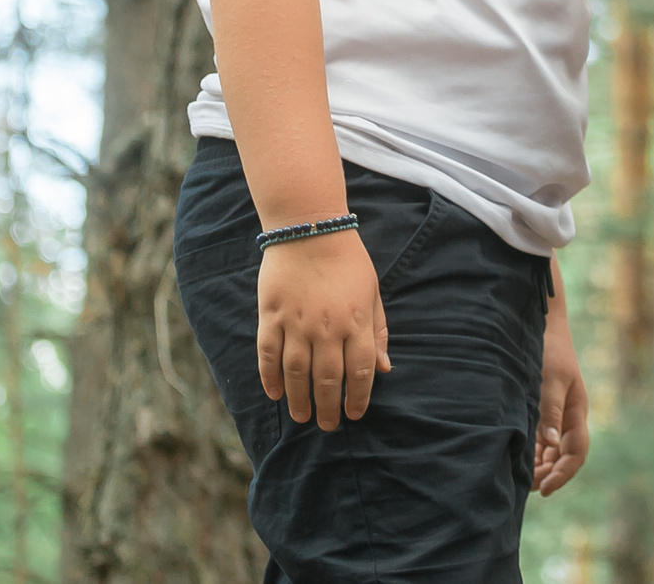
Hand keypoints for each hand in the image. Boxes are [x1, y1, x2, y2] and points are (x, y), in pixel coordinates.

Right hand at [256, 229, 389, 429]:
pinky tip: (276, 393)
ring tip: (301, 417)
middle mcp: (327, 327)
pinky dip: (270, 378)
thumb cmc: (348, 261)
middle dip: (328, 407)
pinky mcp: (271, 316)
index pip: (360, 372)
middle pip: (327, 379)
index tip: (354, 414)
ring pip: (296, 373)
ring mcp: (296, 323)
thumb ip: (378, 332)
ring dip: (299, 400)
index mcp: (356, 322)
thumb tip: (385, 369)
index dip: (357, 398)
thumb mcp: (372, 292)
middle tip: (327, 424)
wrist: (310, 228)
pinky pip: (268, 355)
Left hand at [534, 298, 590, 493]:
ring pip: (552, 452)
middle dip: (550, 474)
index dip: (564, 473)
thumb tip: (551, 443)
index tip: (545, 488)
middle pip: (565, 456)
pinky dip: (533, 454)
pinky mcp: (542, 411)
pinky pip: (541, 441)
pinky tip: (520, 461)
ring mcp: (556, 415)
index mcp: (576, 411)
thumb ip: (550, 410)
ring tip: (522, 480)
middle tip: (529, 488)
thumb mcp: (551, 378)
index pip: (576, 452)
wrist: (542, 327)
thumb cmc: (549, 350)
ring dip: (541, 467)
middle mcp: (568, 417)